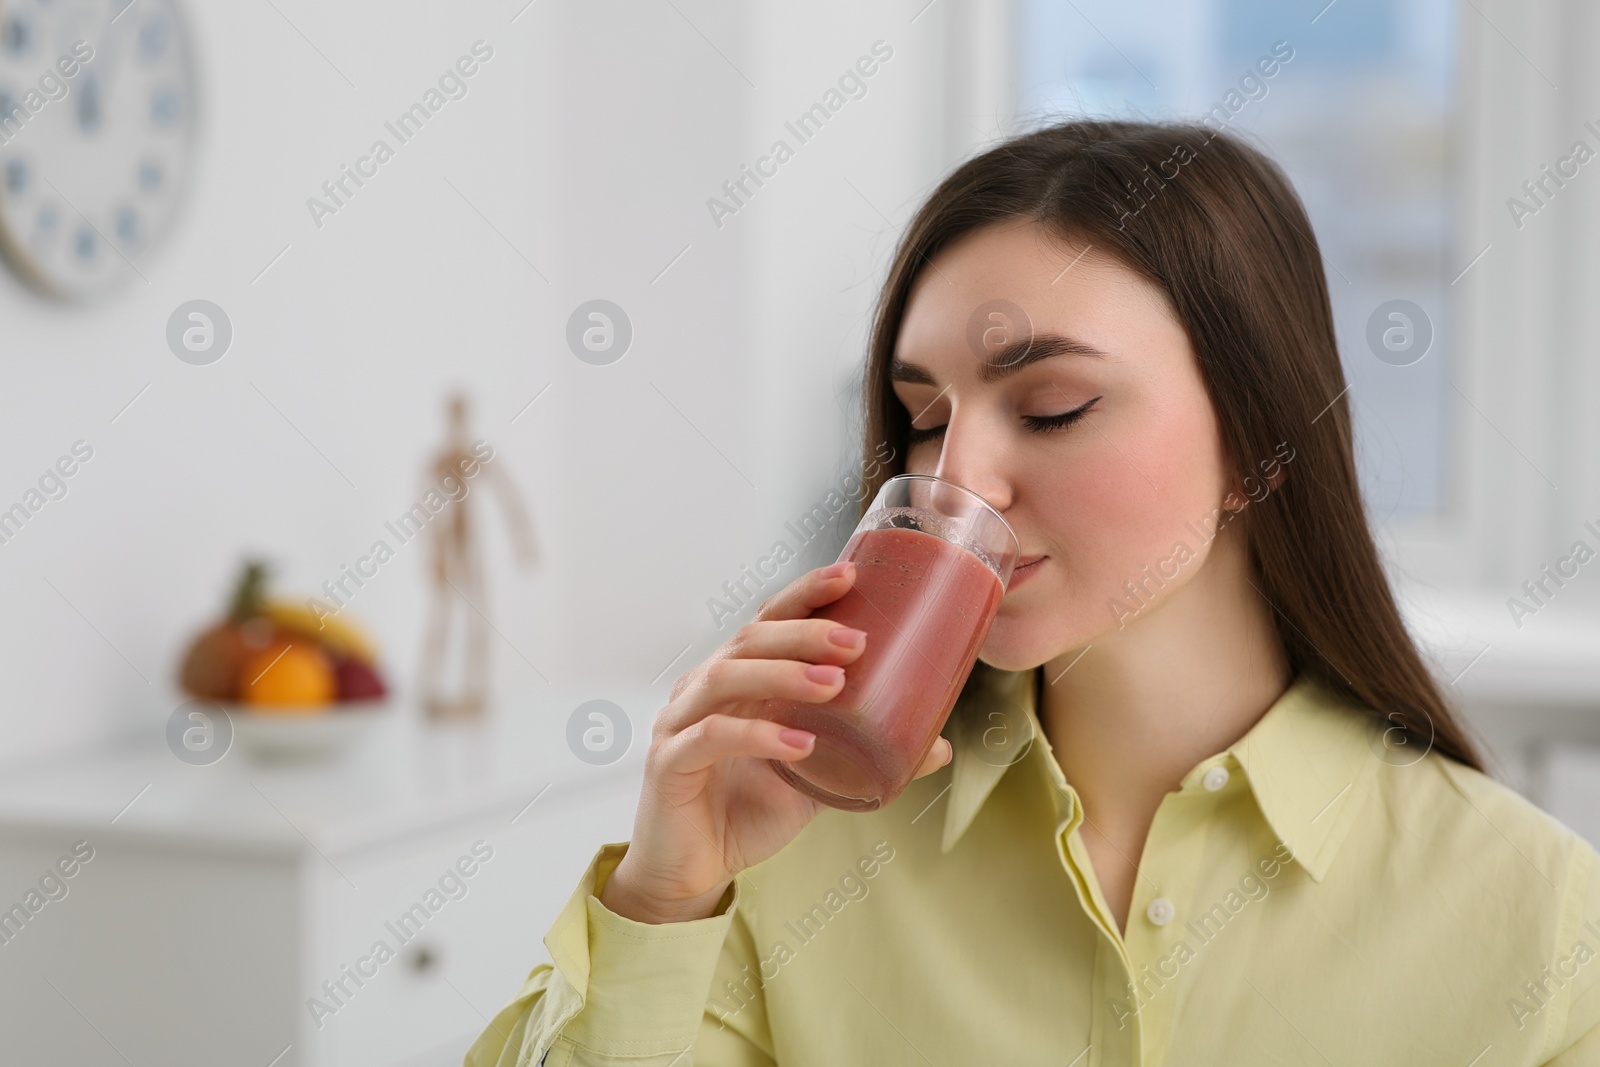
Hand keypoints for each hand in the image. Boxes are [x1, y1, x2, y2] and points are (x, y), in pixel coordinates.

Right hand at [599, 561, 952, 923]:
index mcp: (736, 680)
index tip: (850, 575)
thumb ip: (866, 758)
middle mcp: (702, 689)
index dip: (804, 595)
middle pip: (749, 640)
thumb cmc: (747, 812)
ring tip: (835, 684)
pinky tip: (800, 744)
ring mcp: (679, 722)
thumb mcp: (817, 780)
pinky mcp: (669, 763)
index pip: (767, 621)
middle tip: (855, 642)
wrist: (693, 872)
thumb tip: (940, 745)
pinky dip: (758, 735)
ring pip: (725, 678)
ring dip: (783, 674)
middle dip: (804, 633)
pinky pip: (712, 737)